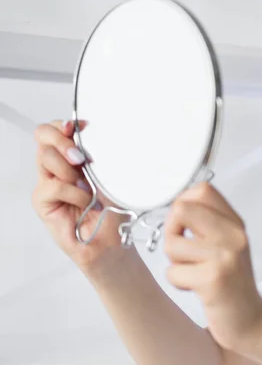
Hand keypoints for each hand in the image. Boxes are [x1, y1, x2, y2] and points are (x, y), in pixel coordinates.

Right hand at [32, 120, 129, 271]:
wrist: (113, 241)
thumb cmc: (115, 209)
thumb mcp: (112, 175)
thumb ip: (99, 155)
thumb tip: (95, 135)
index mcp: (74, 155)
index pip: (58, 127)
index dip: (66, 123)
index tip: (84, 126)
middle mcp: (58, 165)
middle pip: (43, 134)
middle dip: (62, 140)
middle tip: (81, 158)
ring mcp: (48, 181)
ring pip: (46, 156)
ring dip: (70, 170)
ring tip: (89, 188)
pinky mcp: (43, 200)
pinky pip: (53, 186)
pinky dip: (74, 193)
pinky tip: (87, 202)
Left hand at [163, 182, 261, 353]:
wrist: (252, 322)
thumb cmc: (233, 285)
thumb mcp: (227, 245)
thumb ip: (207, 224)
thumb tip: (175, 207)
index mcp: (235, 224)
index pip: (202, 190)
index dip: (182, 203)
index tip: (182, 224)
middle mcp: (233, 235)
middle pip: (182, 210)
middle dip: (171, 231)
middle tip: (182, 251)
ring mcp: (225, 256)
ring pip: (172, 244)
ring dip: (175, 263)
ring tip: (193, 273)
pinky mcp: (214, 279)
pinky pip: (173, 273)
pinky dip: (179, 283)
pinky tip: (197, 289)